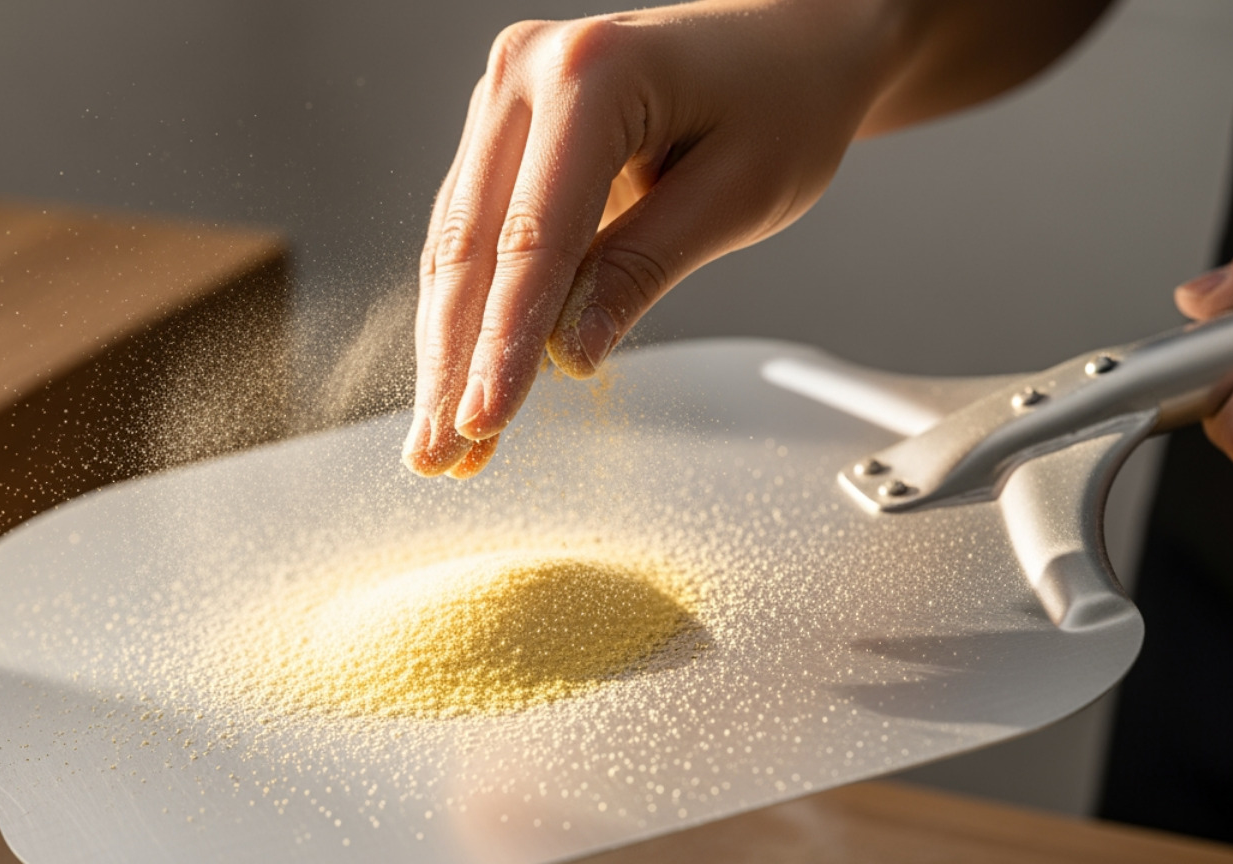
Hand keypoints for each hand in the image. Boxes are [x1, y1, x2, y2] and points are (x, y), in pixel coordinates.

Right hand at [404, 0, 1113, 477]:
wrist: (791, 41)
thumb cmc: (785, 102)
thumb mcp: (737, 193)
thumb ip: (645, 269)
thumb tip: (569, 354)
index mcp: (592, 73)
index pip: (533, 238)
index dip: (502, 343)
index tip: (484, 420)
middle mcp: (527, 71)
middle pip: (474, 244)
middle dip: (453, 361)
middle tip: (440, 453)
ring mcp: (506, 95)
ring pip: (459, 244)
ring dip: (449, 348)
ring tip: (443, 440)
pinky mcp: (505, 129)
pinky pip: (475, 230)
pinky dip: (470, 310)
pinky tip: (461, 376)